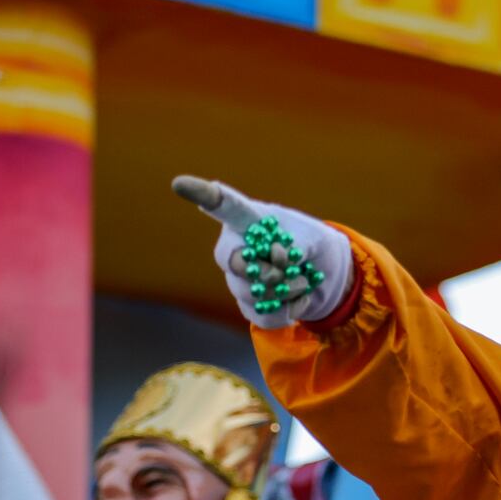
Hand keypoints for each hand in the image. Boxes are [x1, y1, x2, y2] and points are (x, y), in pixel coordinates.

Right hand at [173, 176, 352, 328]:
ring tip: (303, 281)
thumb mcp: (315, 235)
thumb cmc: (310, 243)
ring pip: (250, 292)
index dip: (201, 194)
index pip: (223, 205)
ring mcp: (236, 278)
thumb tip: (277, 258)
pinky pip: (262, 315)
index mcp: (248, 220)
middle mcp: (234, 247)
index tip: (179, 183)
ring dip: (285, 291)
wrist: (320, 273)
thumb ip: (297, 243)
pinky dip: (289, 311)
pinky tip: (300, 300)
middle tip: (290, 269)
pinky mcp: (247, 305)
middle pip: (233, 261)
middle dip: (265, 270)